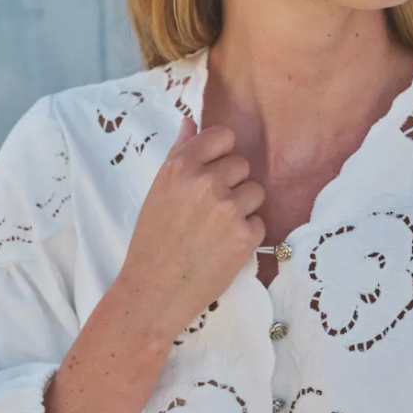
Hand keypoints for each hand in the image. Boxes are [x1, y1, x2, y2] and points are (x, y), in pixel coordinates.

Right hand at [113, 113, 267, 346]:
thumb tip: (191, 121)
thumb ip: (179, 154)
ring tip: (218, 231)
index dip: (222, 155)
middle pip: (242, 166)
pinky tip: (224, 249)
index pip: (223, 137)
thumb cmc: (152, 242)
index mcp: (181, 166)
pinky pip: (260, 223)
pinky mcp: (244, 236)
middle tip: (211, 213)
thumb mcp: (157, 191)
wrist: (154, 291)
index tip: (213, 174)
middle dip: (233, 186)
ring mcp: (228, 208)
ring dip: (244, 210)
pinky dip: (247, 236)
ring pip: (255, 193)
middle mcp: (205, 182)